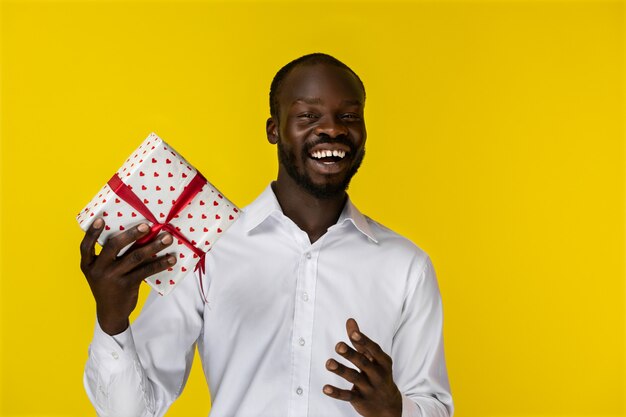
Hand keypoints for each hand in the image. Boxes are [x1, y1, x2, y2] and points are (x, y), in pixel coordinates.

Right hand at [79, 218, 175, 334]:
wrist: (111, 313)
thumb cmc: (108, 285)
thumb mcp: (101, 272)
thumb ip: (110, 257)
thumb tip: (137, 233)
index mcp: (88, 264)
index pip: (85, 246)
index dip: (92, 232)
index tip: (100, 219)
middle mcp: (98, 270)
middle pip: (114, 246)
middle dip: (132, 234)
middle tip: (147, 226)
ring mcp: (112, 278)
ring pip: (135, 257)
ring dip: (153, 246)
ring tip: (168, 239)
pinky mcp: (127, 285)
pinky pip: (146, 270)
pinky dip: (160, 263)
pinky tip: (171, 259)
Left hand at [323, 318, 402, 416]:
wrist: (388, 405)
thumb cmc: (378, 373)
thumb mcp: (373, 357)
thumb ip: (360, 340)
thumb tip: (350, 320)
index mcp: (382, 362)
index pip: (374, 349)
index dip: (364, 341)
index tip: (353, 334)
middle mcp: (377, 374)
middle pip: (363, 363)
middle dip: (351, 354)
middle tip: (338, 346)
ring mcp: (369, 388)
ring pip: (354, 378)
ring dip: (341, 370)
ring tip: (328, 363)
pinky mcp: (360, 400)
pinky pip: (347, 396)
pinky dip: (336, 392)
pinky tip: (326, 388)